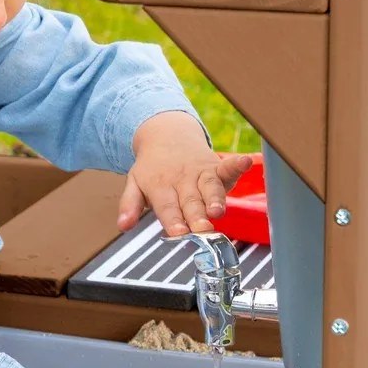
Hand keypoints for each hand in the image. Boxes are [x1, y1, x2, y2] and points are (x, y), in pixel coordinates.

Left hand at [120, 111, 252, 236]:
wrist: (165, 135)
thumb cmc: (151, 167)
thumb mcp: (134, 183)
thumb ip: (129, 205)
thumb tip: (122, 225)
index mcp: (160, 186)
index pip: (167, 207)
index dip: (173, 220)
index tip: (178, 232)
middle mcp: (182, 181)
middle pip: (190, 202)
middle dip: (197, 216)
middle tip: (202, 229)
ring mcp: (200, 173)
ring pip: (210, 188)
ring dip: (215, 199)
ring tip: (218, 210)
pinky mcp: (216, 168)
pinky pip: (228, 166)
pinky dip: (237, 165)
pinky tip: (245, 162)